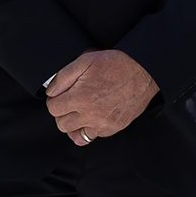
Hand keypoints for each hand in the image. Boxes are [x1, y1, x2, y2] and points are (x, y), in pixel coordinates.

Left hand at [44, 49, 158, 147]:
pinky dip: (89, 129)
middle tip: (70, 102)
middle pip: (62, 125)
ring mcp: (103, 124)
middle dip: (62, 113)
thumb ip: (63, 77)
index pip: (53, 109)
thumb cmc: (116, 64)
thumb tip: (51, 91)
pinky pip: (93, 136)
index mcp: (80, 98)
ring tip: (79, 111)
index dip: (54, 100)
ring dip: (74, 124)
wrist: (144, 72)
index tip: (60, 95)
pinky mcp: (113, 128)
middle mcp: (90, 115)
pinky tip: (92, 116)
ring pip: (76, 135)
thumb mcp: (85, 60)